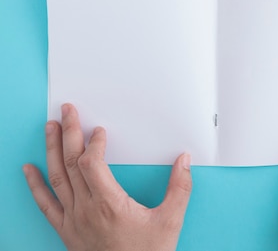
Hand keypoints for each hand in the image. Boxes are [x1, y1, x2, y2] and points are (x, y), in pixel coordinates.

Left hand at [22, 103, 192, 250]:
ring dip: (51, 150)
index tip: (99, 130)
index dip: (94, 143)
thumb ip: (179, 188)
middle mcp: (86, 210)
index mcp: (109, 205)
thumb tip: (185, 160)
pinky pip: (45, 204)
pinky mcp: (66, 231)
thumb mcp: (170, 221)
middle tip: (67, 111)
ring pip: (56, 178)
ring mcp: (72, 221)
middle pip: (71, 164)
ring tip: (49, 128)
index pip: (92, 163)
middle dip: (68, 133)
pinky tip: (28, 169)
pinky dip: (35, 185)